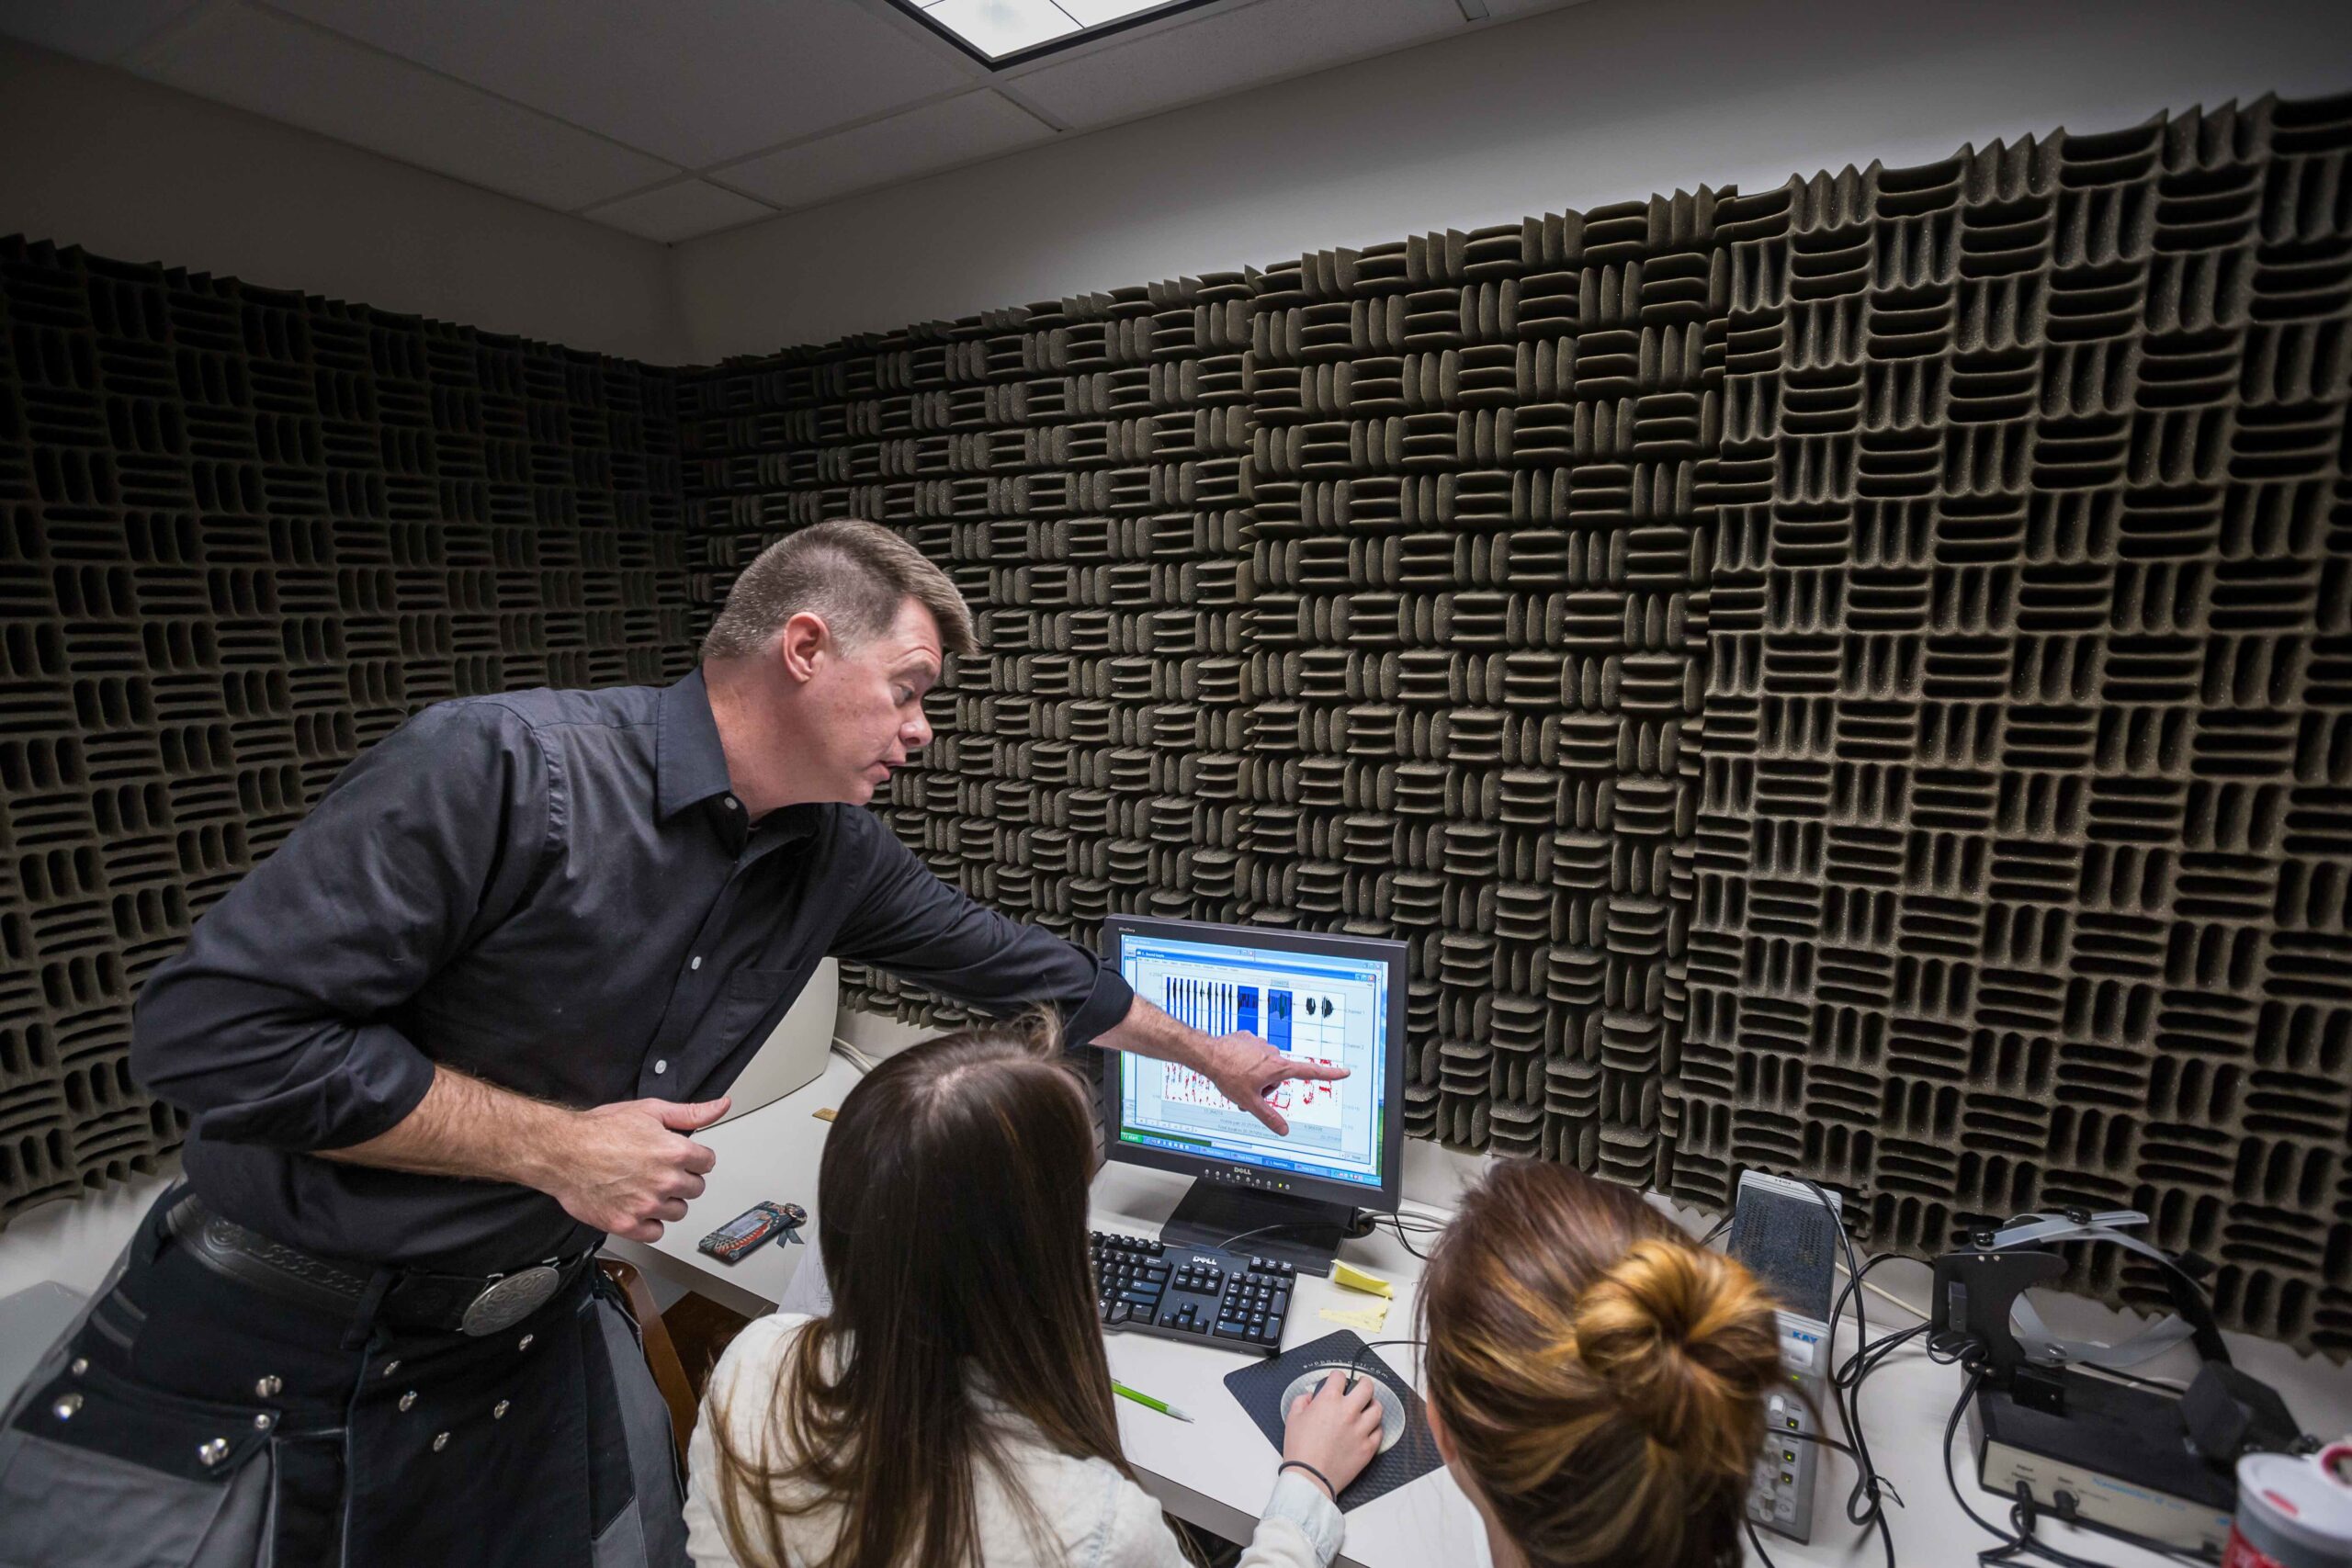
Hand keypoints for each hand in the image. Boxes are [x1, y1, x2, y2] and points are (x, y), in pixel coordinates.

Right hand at [541, 1096, 728, 1241]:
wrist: (562, 1152)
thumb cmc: (600, 1130)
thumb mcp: (649, 1110)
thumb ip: (690, 1112)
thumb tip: (720, 1106)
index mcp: (675, 1152)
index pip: (707, 1163)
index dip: (693, 1158)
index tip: (680, 1158)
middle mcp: (665, 1181)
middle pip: (695, 1188)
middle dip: (682, 1179)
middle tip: (659, 1171)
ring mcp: (647, 1206)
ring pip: (679, 1211)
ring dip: (668, 1202)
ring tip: (646, 1187)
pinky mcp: (628, 1225)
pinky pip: (656, 1232)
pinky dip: (650, 1223)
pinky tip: (638, 1207)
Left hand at [1199, 1032, 1347, 1134]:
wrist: (1209, 1054)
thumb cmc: (1228, 1075)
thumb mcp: (1250, 1102)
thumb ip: (1269, 1117)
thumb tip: (1284, 1131)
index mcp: (1278, 1068)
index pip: (1310, 1071)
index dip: (1329, 1074)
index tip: (1345, 1072)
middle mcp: (1273, 1053)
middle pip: (1278, 1076)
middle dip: (1267, 1085)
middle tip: (1250, 1089)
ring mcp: (1261, 1044)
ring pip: (1265, 1066)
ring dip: (1256, 1075)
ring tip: (1239, 1077)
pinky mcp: (1249, 1039)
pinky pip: (1253, 1055)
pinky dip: (1247, 1062)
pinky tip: (1235, 1065)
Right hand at [1282, 1372, 1382, 1499]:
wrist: (1310, 1477)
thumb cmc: (1300, 1450)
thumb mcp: (1293, 1418)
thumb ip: (1302, 1401)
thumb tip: (1309, 1397)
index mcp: (1329, 1401)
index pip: (1340, 1377)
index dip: (1337, 1376)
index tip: (1337, 1380)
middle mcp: (1349, 1412)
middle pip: (1366, 1388)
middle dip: (1364, 1382)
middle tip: (1362, 1384)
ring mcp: (1361, 1430)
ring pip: (1377, 1409)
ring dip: (1373, 1405)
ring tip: (1369, 1405)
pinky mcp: (1368, 1448)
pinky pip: (1379, 1432)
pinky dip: (1375, 1428)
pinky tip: (1369, 1428)